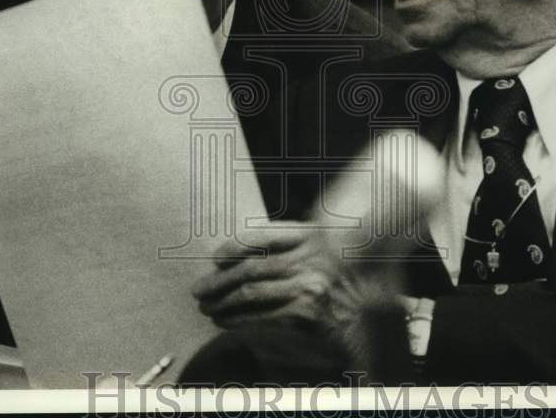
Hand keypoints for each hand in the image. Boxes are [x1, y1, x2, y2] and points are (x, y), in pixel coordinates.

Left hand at [191, 222, 336, 328]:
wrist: (357, 309)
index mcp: (308, 234)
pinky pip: (261, 317)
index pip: (260, 236)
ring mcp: (310, 287)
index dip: (232, 247)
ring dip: (221, 302)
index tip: (215, 259)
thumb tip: (223, 260)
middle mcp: (310, 258)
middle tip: (198, 291)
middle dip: (217, 281)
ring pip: (250, 294)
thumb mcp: (309, 247)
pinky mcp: (308, 315)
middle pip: (250, 268)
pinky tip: (225, 320)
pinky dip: (237, 320)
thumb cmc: (324, 273)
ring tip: (207, 307)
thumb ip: (277, 245)